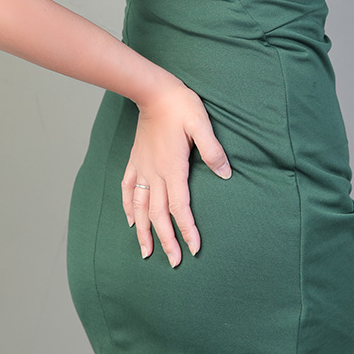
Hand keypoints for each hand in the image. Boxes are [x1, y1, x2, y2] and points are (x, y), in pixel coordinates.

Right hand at [121, 79, 231, 265]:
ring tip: (145, 253)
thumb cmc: (181, 106)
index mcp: (172, 168)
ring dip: (142, 232)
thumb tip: (226, 173)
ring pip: (139, 207)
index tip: (194, 249)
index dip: (186, 230)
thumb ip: (213, 150)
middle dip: (166, 240)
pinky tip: (129, 221)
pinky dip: (127, 207)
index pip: (180, 207)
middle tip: (174, 262)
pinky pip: (127, 189)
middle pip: (158, 214)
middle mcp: (155, 173)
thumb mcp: (202, 125)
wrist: (153, 91)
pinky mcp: (135, 161)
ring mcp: (142, 168)